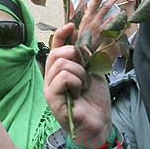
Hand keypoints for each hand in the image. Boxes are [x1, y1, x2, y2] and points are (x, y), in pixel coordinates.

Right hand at [44, 23, 111, 148]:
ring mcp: (50, 88)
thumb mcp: (91, 71)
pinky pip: (63, 78)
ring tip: (82, 86)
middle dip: (75, 56)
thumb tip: (79, 34)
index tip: (72, 26)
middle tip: (85, 71)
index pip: (55, 46)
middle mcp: (51, 78)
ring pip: (61, 64)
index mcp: (59, 70)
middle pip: (56, 53)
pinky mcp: (52, 99)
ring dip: (79, 72)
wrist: (99, 122)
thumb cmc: (94, 99)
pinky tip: (79, 93)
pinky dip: (75, 82)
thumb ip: (83, 56)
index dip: (62, 34)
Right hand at [75, 0, 119, 48]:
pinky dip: (116, 16)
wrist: (79, 54)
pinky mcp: (102, 32)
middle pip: (96, 0)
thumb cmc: (76, 40)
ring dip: (112, 0)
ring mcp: (95, 24)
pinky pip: (111, 21)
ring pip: (105, 8)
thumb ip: (72, 13)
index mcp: (79, 15)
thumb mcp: (72, 25)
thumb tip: (72, 1)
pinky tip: (120, 12)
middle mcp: (87, 18)